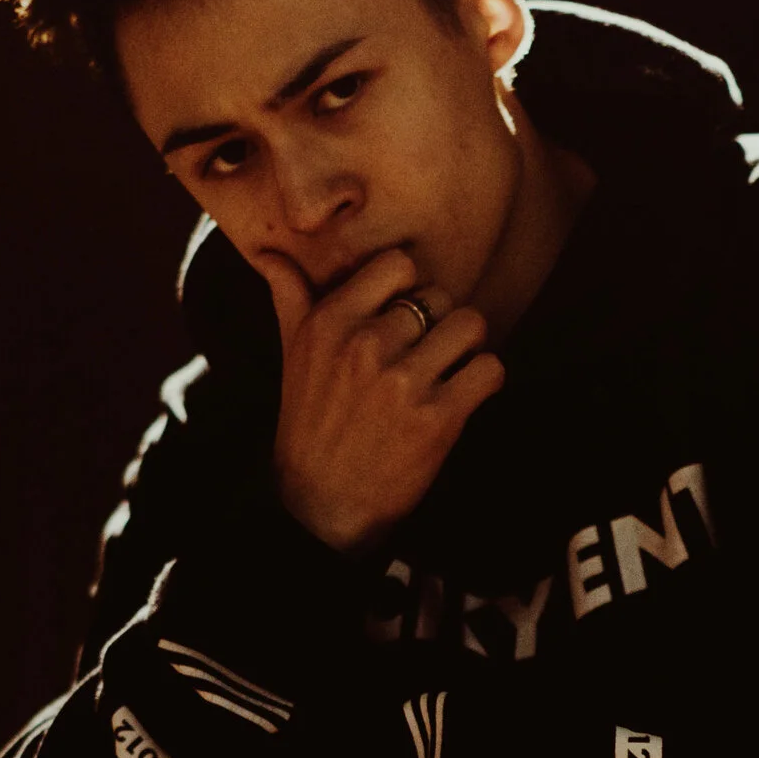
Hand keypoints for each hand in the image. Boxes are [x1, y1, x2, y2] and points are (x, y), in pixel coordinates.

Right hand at [257, 244, 503, 549]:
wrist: (320, 504)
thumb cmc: (309, 423)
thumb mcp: (292, 353)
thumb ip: (290, 296)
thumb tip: (268, 253)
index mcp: (331, 321)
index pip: (398, 265)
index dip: (408, 289)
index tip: (401, 317)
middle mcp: (366, 344)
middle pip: (439, 296)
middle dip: (437, 324)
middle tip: (423, 355)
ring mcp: (403, 382)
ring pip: (471, 326)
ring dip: (466, 349)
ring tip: (446, 372)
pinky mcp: (438, 418)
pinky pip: (490, 370)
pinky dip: (484, 381)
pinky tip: (462, 395)